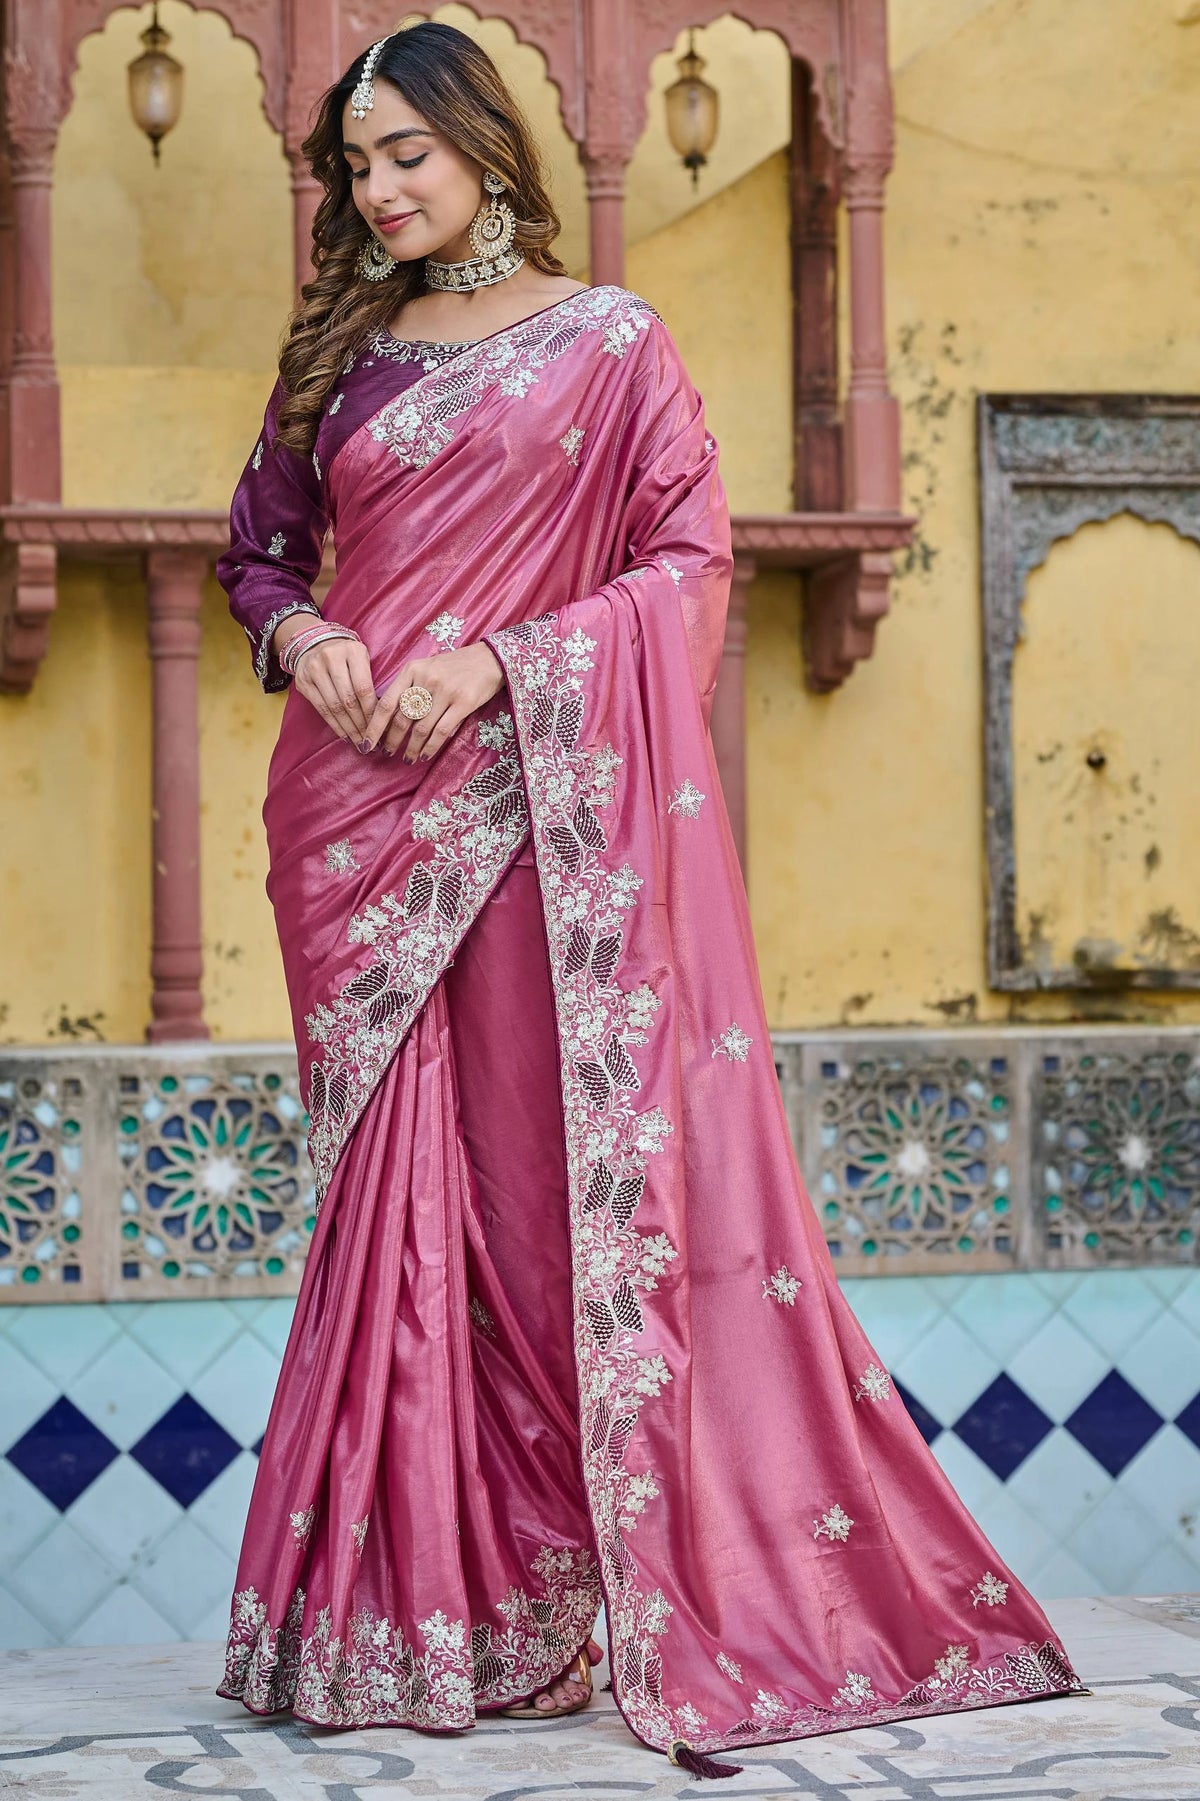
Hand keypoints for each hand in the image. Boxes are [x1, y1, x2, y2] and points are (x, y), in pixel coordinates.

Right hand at [274, 615, 376, 744]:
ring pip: (334, 707)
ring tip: (359, 742)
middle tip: (371, 741)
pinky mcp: (303, 682)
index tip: (379, 729)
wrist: (315, 643)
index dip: (371, 712)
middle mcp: (331, 658)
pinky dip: (334, 725)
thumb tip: (383, 714)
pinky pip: (321, 709)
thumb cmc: (347, 655)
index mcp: (352, 651)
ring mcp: (314, 670)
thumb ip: (371, 679)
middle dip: (361, 725)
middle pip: (348, 700)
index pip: (363, 688)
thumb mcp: (362, 658)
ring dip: (349, 729)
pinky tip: (345, 736)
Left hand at [365, 642, 504, 761]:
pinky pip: (441, 731)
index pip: (386, 703)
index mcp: (412, 670)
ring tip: (407, 758)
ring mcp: (445, 691)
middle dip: (392, 740)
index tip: (367, 743)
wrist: (488, 659)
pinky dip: (430, 747)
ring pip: (421, 728)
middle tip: (387, 753)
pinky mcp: (463, 703)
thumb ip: (408, 687)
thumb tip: (388, 717)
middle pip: (402, 718)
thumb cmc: (454, 667)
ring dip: (411, 748)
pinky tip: (424, 755)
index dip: (374, 727)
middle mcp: (425, 680)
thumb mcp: (426, 668)